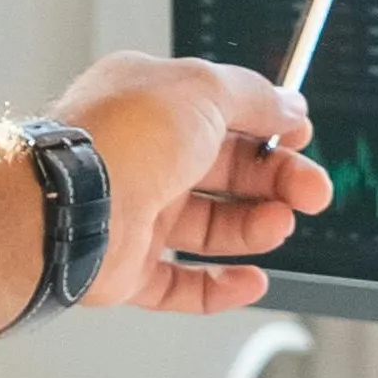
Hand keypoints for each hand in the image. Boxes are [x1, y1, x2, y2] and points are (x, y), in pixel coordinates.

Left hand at [51, 54, 333, 314]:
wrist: (64, 206)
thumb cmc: (120, 139)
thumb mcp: (203, 89)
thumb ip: (254, 97)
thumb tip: (289, 105)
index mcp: (151, 104)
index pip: (222, 114)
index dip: (268, 128)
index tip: (301, 138)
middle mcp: (142, 156)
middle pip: (225, 173)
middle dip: (276, 181)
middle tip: (312, 192)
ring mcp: (134, 212)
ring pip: (210, 227)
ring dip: (254, 228)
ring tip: (278, 226)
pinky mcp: (126, 268)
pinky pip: (182, 284)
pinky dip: (220, 287)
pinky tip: (251, 280)